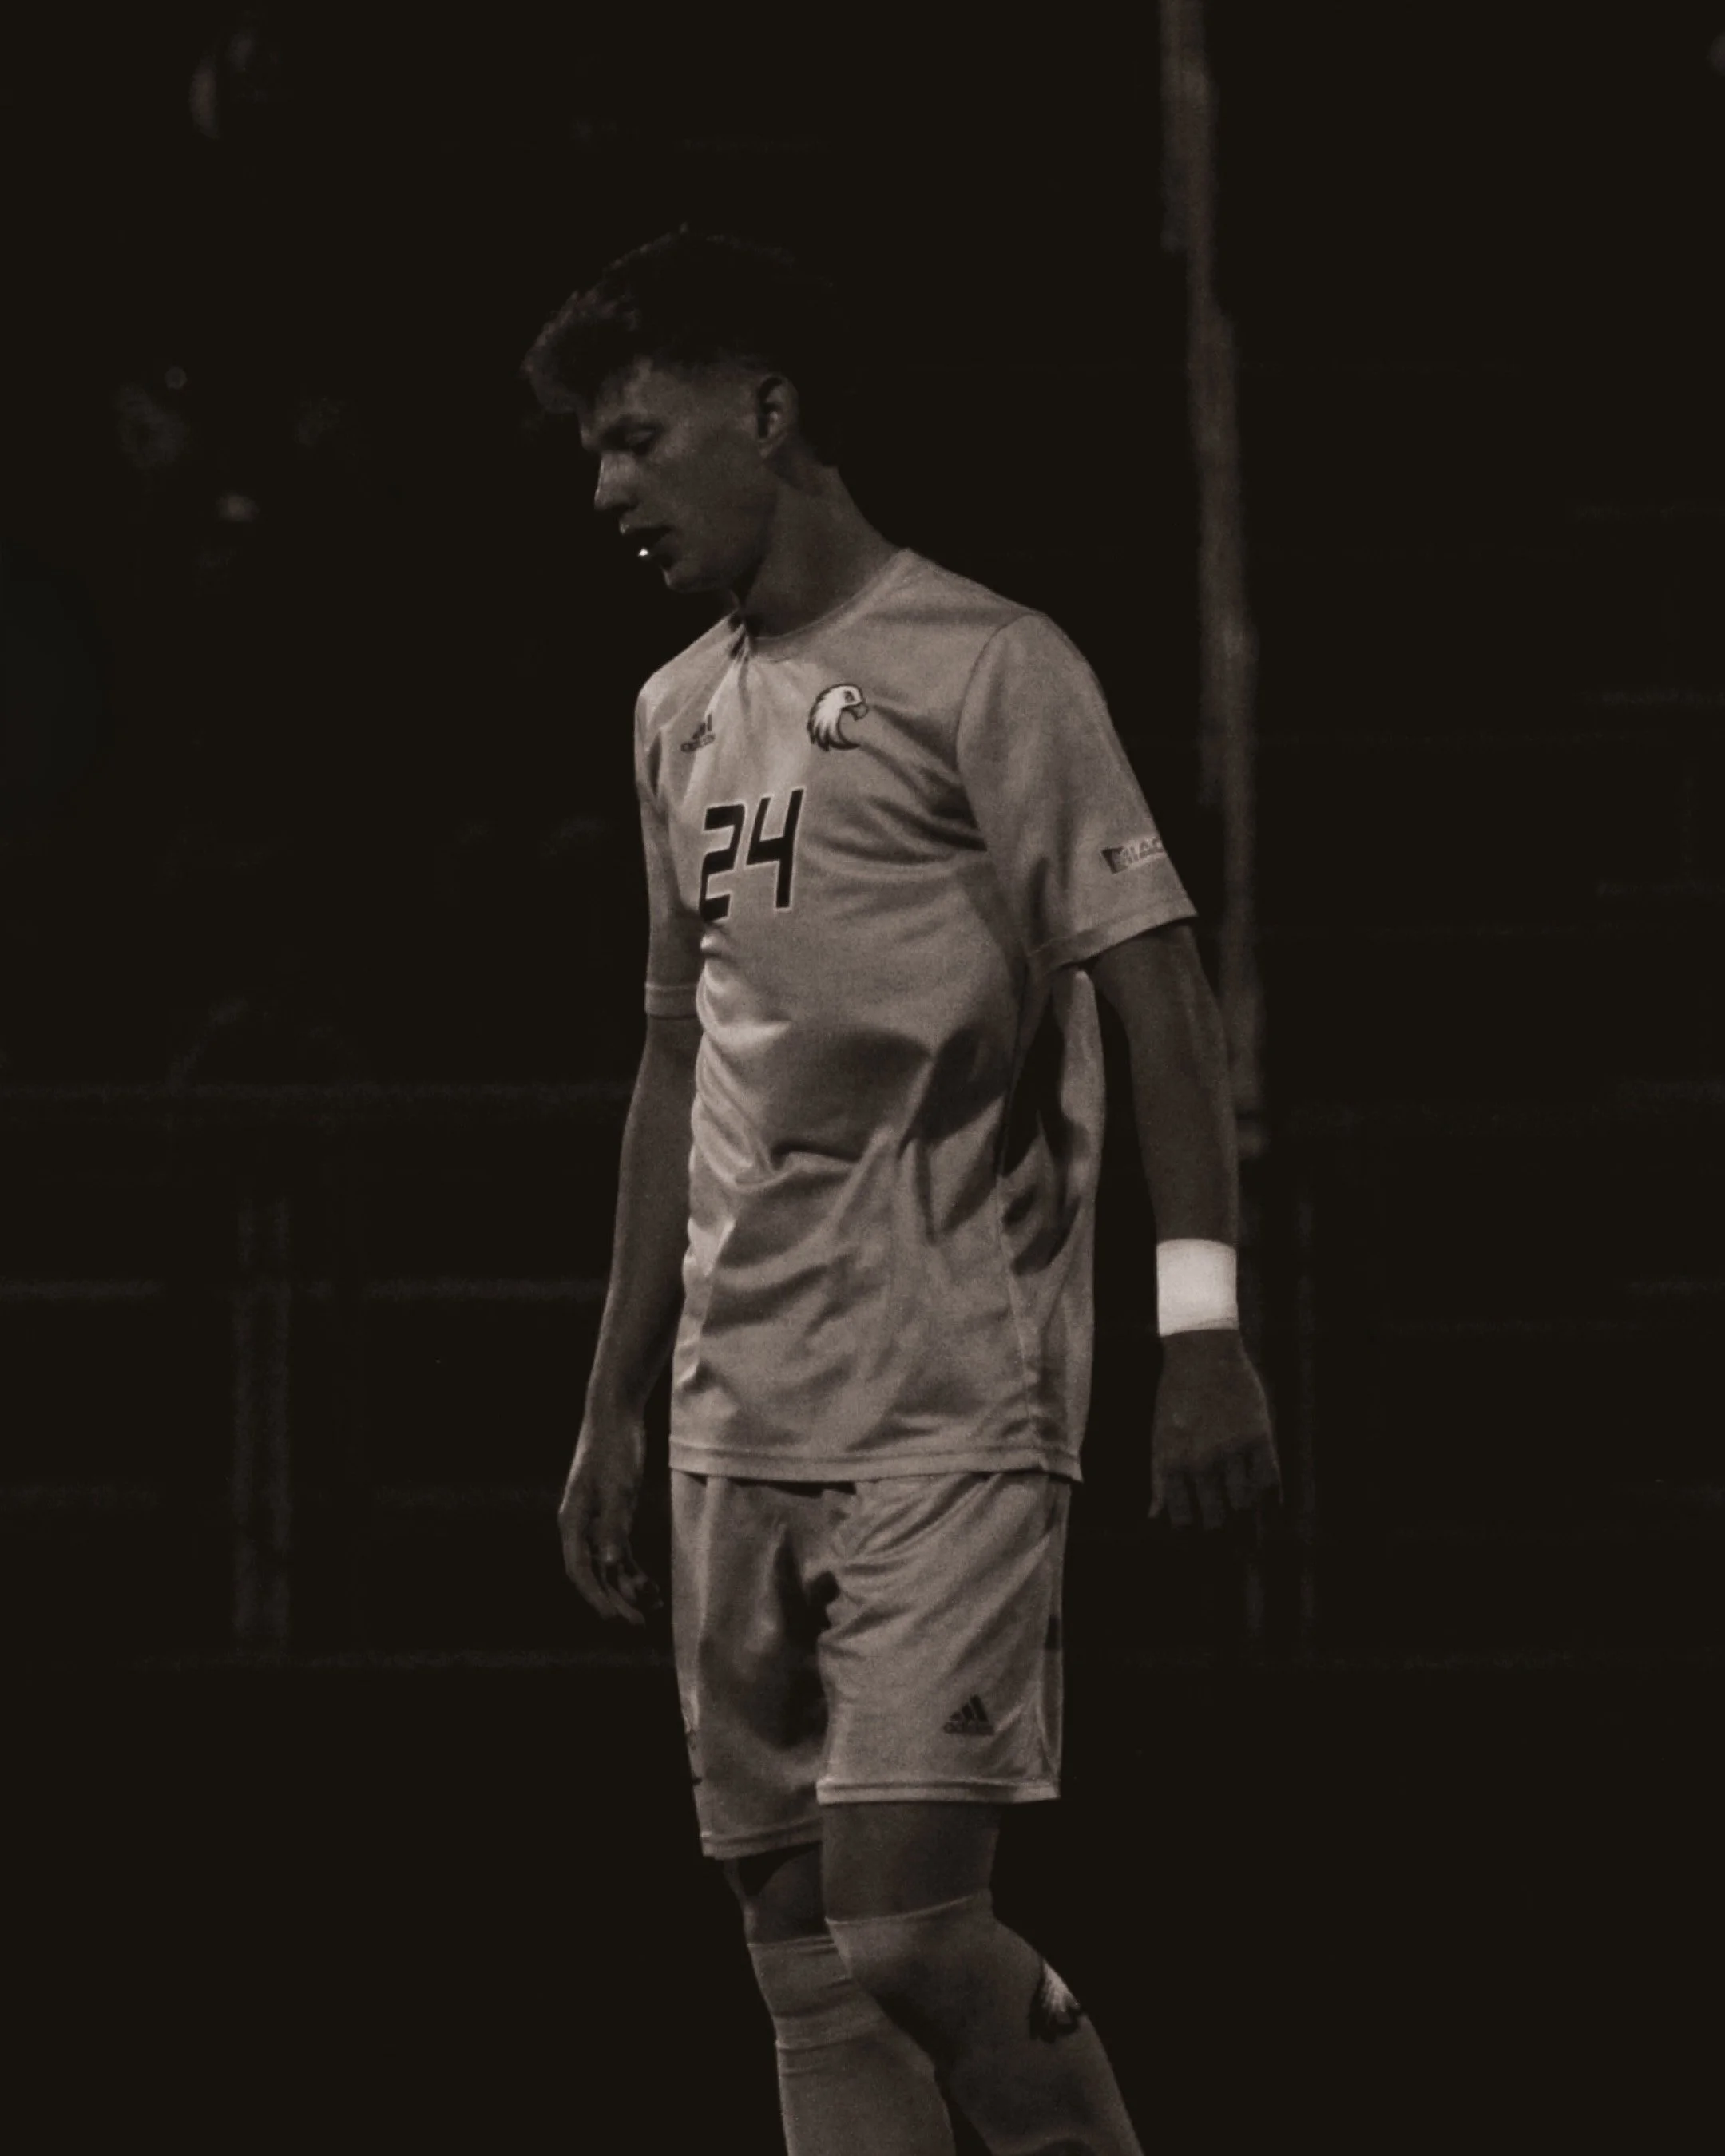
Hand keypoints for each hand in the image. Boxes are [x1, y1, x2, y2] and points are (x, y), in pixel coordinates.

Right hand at [557, 1410, 663, 1625]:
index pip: (579, 1571)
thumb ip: (614, 1528)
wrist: (615, 1414)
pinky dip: (634, 1570)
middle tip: (639, 1624)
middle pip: (594, 1574)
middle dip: (615, 1600)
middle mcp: (579, 1526)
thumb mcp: (618, 1490)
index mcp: (572, 1521)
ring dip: (628, 1588)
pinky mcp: (612, 1515)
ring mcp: (595, 1522)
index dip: (595, 1598)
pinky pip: (619, 1552)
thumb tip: (609, 1567)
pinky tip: (651, 1586)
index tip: (614, 1620)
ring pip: (608, 1566)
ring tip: (654, 1607)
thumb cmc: (614, 1449)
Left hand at [1150, 1328, 1280, 1529]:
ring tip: (1253, 1531)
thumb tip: (1155, 1518)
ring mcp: (1232, 1450)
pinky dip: (1272, 1501)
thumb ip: (1159, 1478)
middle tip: (1235, 1544)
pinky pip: (1271, 1482)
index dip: (1195, 1535)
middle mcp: (1201, 1461)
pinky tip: (1271, 1508)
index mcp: (1172, 1462)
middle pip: (1217, 1520)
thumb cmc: (1176, 1396)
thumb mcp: (1160, 1436)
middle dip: (1225, 1535)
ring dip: (1250, 1522)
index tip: (1204, 1541)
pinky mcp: (1259, 1437)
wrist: (1202, 1351)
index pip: (1184, 1521)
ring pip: (1245, 1506)